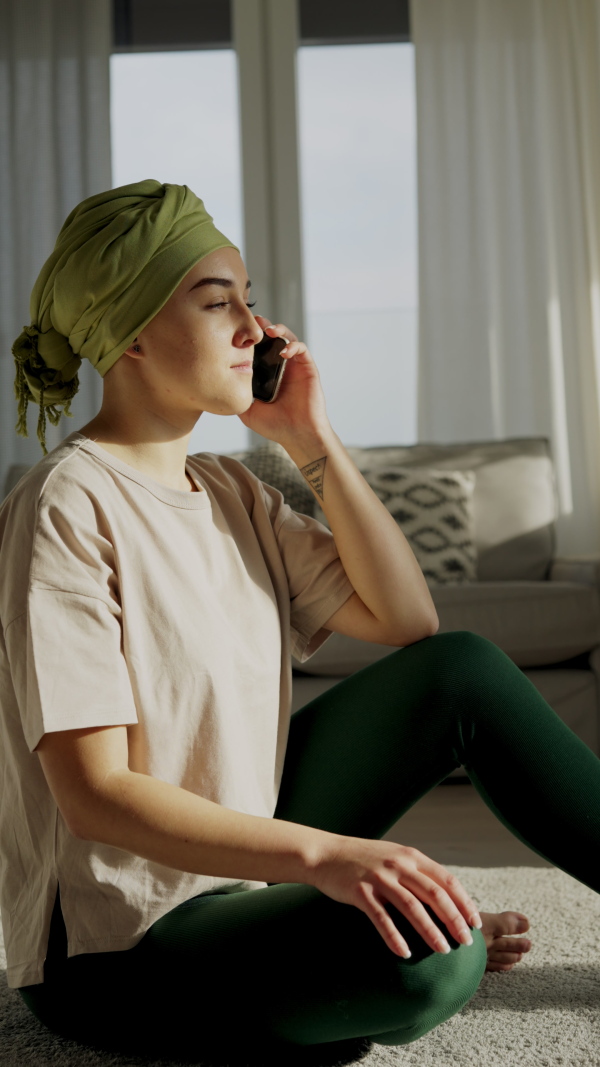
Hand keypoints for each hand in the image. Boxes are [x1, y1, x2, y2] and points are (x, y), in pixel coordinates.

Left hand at [237, 314, 330, 443]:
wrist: (298, 435)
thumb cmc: (275, 426)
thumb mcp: (248, 411)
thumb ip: (237, 397)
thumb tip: (219, 386)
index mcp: (266, 373)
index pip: (257, 349)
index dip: (248, 338)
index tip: (236, 330)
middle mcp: (279, 367)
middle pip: (271, 338)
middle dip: (262, 326)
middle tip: (252, 320)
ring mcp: (294, 366)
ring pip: (287, 338)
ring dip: (278, 330)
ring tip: (268, 330)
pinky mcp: (307, 368)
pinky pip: (301, 349)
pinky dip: (293, 346)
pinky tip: (283, 352)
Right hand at [312, 834, 481, 957]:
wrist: (326, 853)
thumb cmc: (364, 860)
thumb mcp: (395, 858)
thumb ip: (417, 872)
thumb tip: (445, 899)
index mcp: (411, 856)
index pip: (447, 881)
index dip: (464, 903)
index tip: (475, 924)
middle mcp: (399, 865)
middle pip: (435, 894)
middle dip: (454, 920)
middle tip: (465, 942)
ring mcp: (379, 878)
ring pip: (412, 907)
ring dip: (430, 931)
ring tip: (442, 951)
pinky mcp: (360, 891)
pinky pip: (381, 918)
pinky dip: (394, 937)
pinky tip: (404, 954)